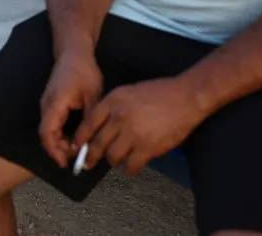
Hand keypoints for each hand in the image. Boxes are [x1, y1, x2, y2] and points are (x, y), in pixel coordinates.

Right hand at [38, 52, 103, 168]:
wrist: (74, 53)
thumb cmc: (83, 71)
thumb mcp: (92, 95)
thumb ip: (89, 119)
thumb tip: (89, 141)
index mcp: (55, 104)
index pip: (47, 133)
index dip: (55, 151)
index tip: (66, 163)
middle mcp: (47, 106)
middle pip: (46, 135)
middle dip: (59, 149)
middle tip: (77, 157)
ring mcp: (48, 105)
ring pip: (49, 130)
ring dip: (60, 142)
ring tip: (78, 149)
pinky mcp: (52, 103)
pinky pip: (52, 124)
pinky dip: (61, 134)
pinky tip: (74, 138)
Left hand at [73, 77, 207, 176]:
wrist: (186, 97)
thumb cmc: (160, 92)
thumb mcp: (130, 91)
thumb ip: (114, 107)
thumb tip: (102, 126)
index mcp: (113, 101)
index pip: (88, 124)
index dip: (80, 138)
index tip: (76, 147)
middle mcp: (119, 118)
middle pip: (97, 143)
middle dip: (90, 157)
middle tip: (87, 164)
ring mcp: (132, 134)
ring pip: (112, 157)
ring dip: (113, 161)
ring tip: (117, 161)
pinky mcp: (147, 148)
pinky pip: (131, 166)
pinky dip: (129, 169)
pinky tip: (131, 167)